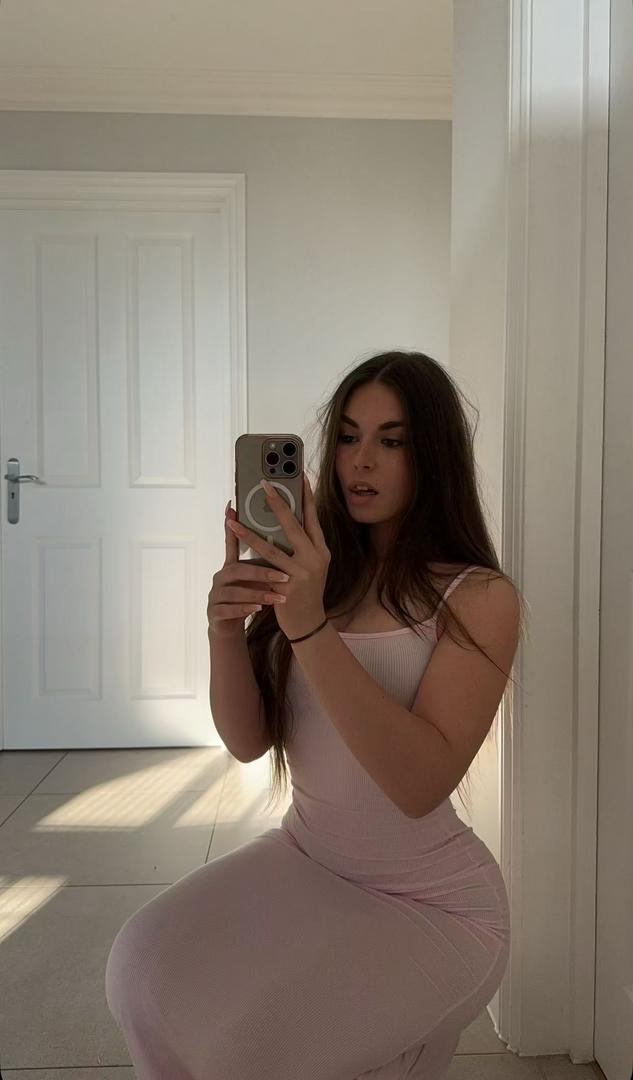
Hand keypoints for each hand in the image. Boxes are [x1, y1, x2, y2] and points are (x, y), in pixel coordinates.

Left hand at [226, 473, 329, 639]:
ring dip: (249, 530)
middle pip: (294, 524)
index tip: (298, 475)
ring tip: (233, 518)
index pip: (313, 516)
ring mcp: (302, 572)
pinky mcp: (288, 586)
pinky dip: (248, 553)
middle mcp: (315, 558)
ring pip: (272, 546)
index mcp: (321, 549)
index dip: (306, 495)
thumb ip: (300, 544)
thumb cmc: (304, 589)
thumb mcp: (310, 564)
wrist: (308, 622)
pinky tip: (235, 544)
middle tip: (263, 483)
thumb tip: (283, 518)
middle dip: (277, 502)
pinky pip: (263, 566)